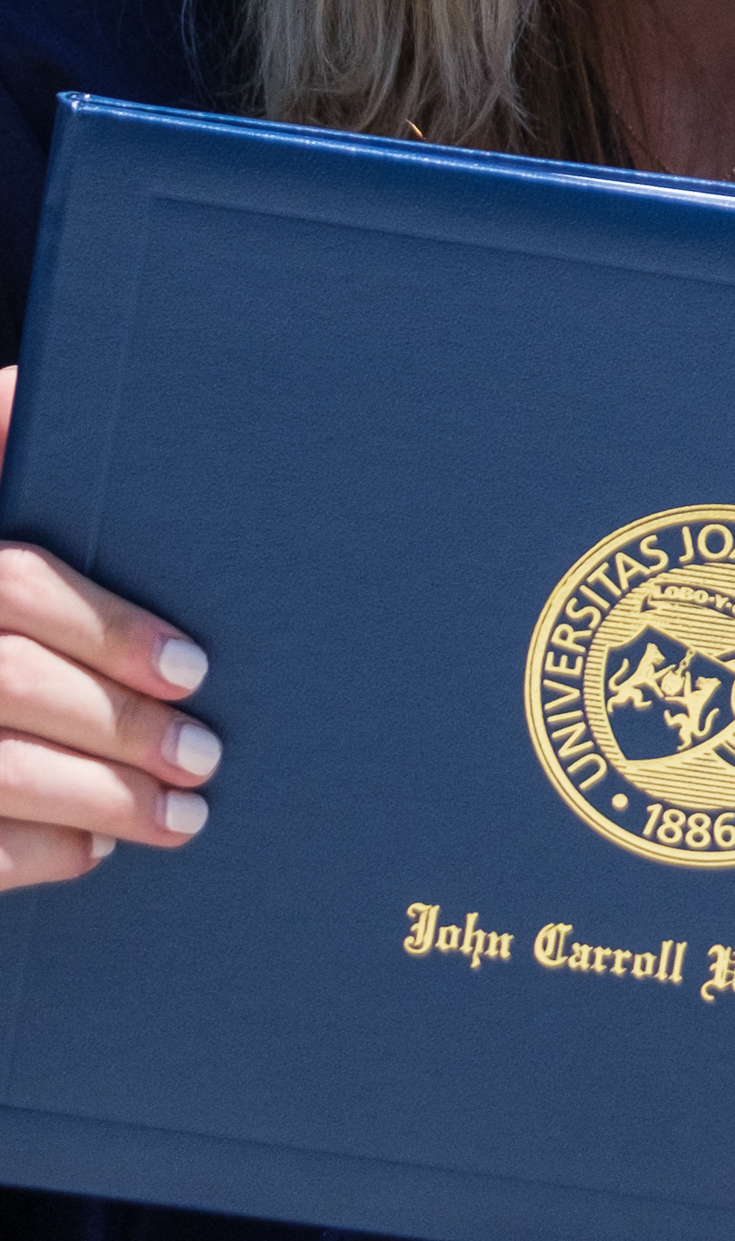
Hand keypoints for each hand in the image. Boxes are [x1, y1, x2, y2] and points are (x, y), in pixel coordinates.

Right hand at [0, 380, 222, 891]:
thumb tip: (44, 386)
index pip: (17, 588)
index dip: (108, 630)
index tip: (194, 667)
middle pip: (9, 687)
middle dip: (119, 727)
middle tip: (207, 755)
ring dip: (97, 801)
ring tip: (185, 816)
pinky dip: (35, 855)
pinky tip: (94, 850)